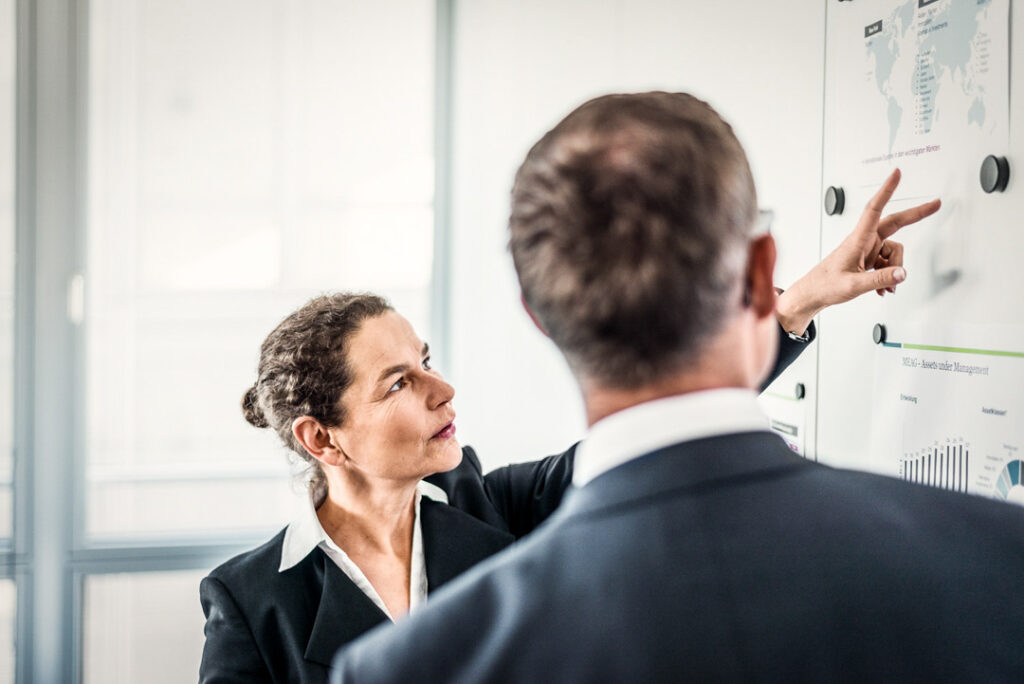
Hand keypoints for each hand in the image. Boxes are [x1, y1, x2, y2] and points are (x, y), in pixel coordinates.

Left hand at [776, 168, 940, 334]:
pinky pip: (888, 263)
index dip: (886, 190)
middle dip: (916, 215)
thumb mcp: (853, 286)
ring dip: (894, 269)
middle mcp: (864, 241)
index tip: (896, 173)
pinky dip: (889, 276)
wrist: (813, 294)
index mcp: (857, 240)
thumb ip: (879, 280)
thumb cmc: (826, 286)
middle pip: (895, 223)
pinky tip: (882, 289)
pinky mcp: (868, 258)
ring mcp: (867, 249)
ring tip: (884, 287)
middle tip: (937, 204)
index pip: (874, 209)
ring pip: (894, 251)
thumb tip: (902, 273)